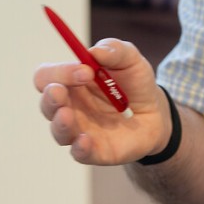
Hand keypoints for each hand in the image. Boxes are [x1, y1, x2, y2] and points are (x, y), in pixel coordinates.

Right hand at [34, 38, 171, 165]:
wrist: (155, 113)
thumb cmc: (135, 83)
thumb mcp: (131, 60)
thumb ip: (115, 50)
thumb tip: (96, 51)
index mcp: (71, 82)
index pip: (48, 76)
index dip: (60, 72)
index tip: (85, 70)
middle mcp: (69, 107)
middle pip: (47, 103)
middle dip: (51, 97)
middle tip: (62, 90)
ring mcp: (79, 130)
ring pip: (58, 130)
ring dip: (60, 123)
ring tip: (67, 115)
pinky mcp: (94, 150)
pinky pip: (80, 153)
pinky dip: (80, 148)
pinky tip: (84, 141)